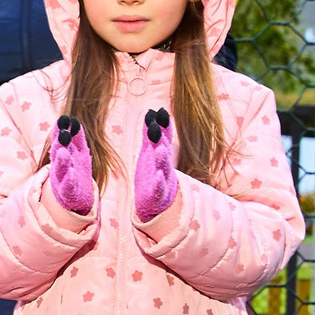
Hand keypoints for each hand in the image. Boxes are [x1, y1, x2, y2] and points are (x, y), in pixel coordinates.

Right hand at [49, 115, 95, 215]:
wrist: (78, 199)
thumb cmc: (77, 172)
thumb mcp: (79, 153)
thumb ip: (77, 138)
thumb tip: (74, 120)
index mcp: (62, 155)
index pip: (60, 141)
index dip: (61, 130)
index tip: (64, 118)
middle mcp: (60, 167)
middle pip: (58, 153)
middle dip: (60, 143)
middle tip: (64, 133)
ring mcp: (62, 180)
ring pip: (60, 170)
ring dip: (61, 162)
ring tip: (64, 153)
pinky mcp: (68, 194)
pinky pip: (68, 187)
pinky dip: (69, 181)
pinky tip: (72, 173)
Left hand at [133, 107, 178, 221]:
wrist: (155, 203)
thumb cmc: (152, 173)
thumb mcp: (149, 152)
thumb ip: (151, 134)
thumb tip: (151, 112)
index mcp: (161, 154)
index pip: (164, 137)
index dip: (163, 125)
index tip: (160, 111)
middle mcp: (163, 165)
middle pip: (164, 150)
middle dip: (161, 138)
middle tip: (156, 125)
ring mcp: (162, 180)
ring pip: (164, 168)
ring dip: (162, 158)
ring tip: (159, 149)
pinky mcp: (157, 194)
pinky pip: (159, 188)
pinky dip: (159, 182)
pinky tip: (158, 176)